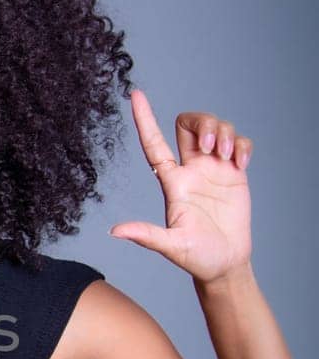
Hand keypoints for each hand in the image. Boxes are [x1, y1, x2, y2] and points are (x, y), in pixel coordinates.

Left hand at [108, 88, 252, 282]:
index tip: (135, 94)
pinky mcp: (234, 173)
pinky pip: (239, 142)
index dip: (144, 119)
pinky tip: (242, 163)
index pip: (154, 143)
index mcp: (172, 182)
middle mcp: (190, 170)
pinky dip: (242, 145)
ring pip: (215, 128)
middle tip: (210, 145)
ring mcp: (213, 169)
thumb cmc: (196, 257)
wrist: (226, 263)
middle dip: (202, 122)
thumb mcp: (171, 246)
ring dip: (224, 133)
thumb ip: (146, 236)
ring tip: (227, 158)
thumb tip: (115, 232)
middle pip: (188, 124)